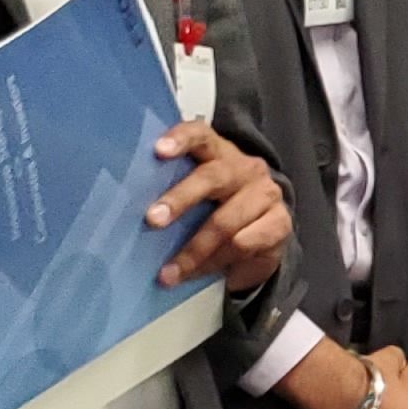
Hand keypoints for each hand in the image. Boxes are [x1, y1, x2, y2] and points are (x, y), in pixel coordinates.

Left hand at [150, 125, 287, 290]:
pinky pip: (243, 244)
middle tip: (153, 220)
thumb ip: (174, 189)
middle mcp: (245, 168)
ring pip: (225, 222)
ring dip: (193, 251)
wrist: (264, 233)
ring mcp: (266, 194)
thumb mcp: (197, 194)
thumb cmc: (218, 209)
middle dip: (180, 199)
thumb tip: (128, 208)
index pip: (200, 135)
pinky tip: (198, 273)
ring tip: (169, 272)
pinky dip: (215, 263)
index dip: (180, 139)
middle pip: (212, 177)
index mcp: (218, 152)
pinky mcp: (280, 223)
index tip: (158, 150)